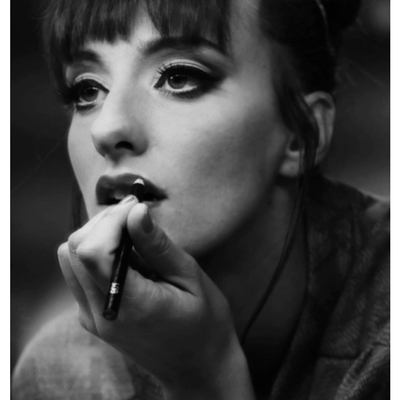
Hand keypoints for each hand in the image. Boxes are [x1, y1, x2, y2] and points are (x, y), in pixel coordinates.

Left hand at [58, 197, 254, 398]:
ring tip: (130, 231)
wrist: (197, 368)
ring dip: (96, 235)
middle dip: (103, 222)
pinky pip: (78, 273)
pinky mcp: (91, 317)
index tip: (137, 207)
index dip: (110, 220)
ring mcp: (91, 317)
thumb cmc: (204, 323)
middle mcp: (100, 313)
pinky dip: (95, 251)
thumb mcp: (190, 279)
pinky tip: (124, 253)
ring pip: (70, 259)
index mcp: (129, 305)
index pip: (92, 252)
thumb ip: (158, 246)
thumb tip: (136, 211)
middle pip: (75, 250)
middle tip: (135, 214)